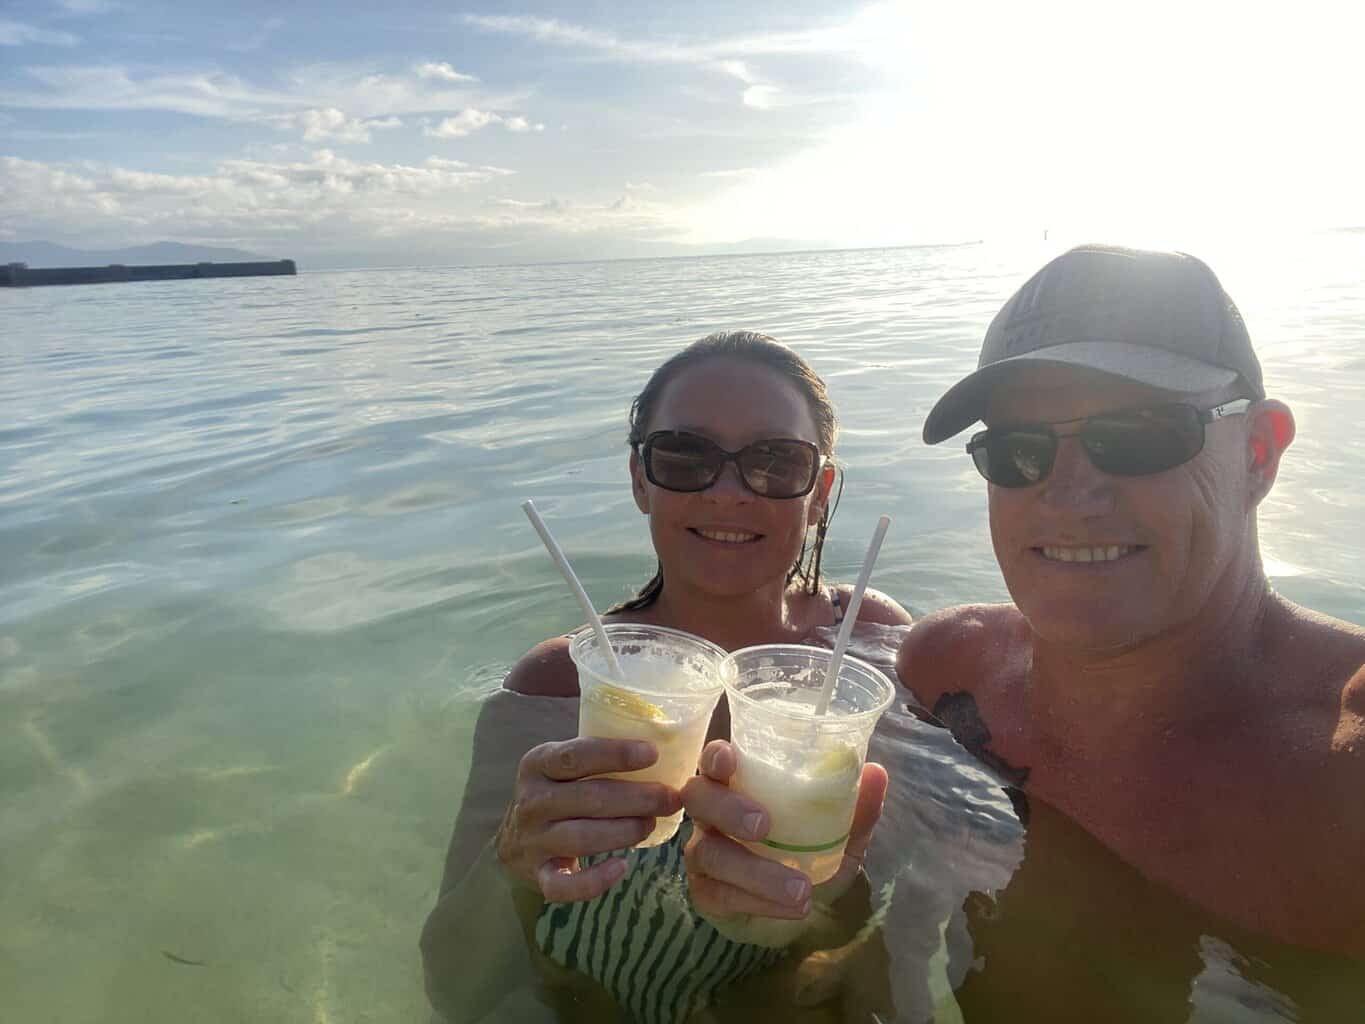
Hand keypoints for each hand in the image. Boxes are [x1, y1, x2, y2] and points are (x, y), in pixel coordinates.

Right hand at [495, 737, 681, 901]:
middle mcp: (532, 801)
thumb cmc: (557, 793)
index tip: (653, 754)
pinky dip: (593, 880)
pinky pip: (564, 885)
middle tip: (671, 798)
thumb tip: (663, 743)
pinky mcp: (538, 874)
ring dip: (625, 831)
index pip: (576, 755)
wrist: (513, 841)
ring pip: (582, 837)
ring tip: (652, 824)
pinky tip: (621, 867)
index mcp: (538, 764)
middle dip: (637, 798)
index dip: (616, 754)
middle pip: (588, 797)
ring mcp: (533, 840)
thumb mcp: (563, 767)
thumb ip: (597, 756)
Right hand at [682, 740, 887, 920]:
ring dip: (755, 871)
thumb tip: (876, 772)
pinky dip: (760, 901)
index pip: (714, 760)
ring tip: (800, 889)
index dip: (715, 756)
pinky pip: (720, 894)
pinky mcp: (705, 893)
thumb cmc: (808, 855)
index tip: (728, 759)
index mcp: (739, 785)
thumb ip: (855, 808)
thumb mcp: (838, 835)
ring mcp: (703, 852)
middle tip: (764, 825)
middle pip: (698, 797)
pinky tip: (794, 908)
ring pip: (709, 852)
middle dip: (727, 808)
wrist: (796, 909)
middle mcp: (712, 814)